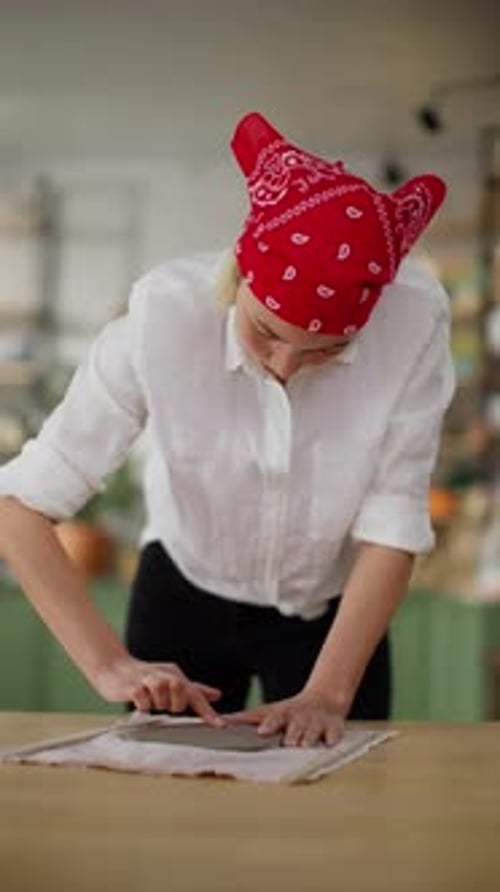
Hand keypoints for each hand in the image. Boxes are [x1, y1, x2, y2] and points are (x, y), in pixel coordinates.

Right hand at [94, 655, 224, 725]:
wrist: (113, 667)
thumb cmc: (145, 677)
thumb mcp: (171, 679)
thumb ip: (193, 689)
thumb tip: (217, 695)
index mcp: (175, 674)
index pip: (195, 694)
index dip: (207, 711)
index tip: (219, 725)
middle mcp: (164, 674)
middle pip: (181, 696)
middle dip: (173, 705)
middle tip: (161, 702)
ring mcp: (148, 680)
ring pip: (162, 700)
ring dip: (156, 704)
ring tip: (147, 698)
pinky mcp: (133, 687)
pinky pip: (144, 703)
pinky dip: (143, 706)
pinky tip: (137, 700)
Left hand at [227, 689, 344, 746]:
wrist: (324, 699)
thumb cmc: (289, 712)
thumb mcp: (266, 712)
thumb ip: (244, 719)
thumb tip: (218, 722)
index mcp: (283, 714)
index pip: (275, 718)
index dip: (270, 724)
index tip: (263, 731)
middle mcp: (300, 717)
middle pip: (295, 728)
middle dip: (291, 736)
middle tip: (287, 743)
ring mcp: (317, 723)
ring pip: (313, 732)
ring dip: (308, 739)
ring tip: (304, 746)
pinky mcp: (334, 728)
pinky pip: (335, 734)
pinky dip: (332, 739)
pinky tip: (330, 744)